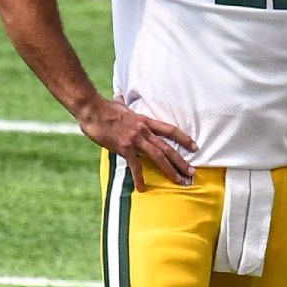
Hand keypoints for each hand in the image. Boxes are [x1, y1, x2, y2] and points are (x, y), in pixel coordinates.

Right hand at [76, 96, 196, 191]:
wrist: (92, 109)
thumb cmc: (104, 107)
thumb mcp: (121, 106)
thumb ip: (124, 107)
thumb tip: (120, 99)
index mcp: (145, 121)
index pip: (170, 130)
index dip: (184, 138)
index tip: (195, 146)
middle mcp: (144, 131)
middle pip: (168, 147)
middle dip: (181, 161)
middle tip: (192, 173)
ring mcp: (135, 139)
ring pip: (158, 156)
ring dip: (170, 170)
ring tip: (179, 181)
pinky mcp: (124, 147)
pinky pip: (135, 165)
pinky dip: (139, 178)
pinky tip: (142, 188)